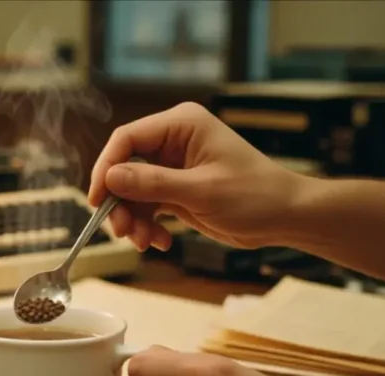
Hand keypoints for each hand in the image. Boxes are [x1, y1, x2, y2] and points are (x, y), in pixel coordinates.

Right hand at [88, 102, 309, 250]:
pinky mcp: (176, 189)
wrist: (286, 217)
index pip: (127, 139)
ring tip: (145, 243)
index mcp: (181, 125)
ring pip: (132, 191)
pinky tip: (161, 242)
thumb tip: (111, 178)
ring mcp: (173, 166)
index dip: (106, 168)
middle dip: (121, 203)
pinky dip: (148, 226)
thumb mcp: (201, 191)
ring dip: (133, 220)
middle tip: (122, 232)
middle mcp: (173, 141)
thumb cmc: (255, 196)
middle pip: (124, 167)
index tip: (98, 201)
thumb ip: (153, 184)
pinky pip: (147, 206)